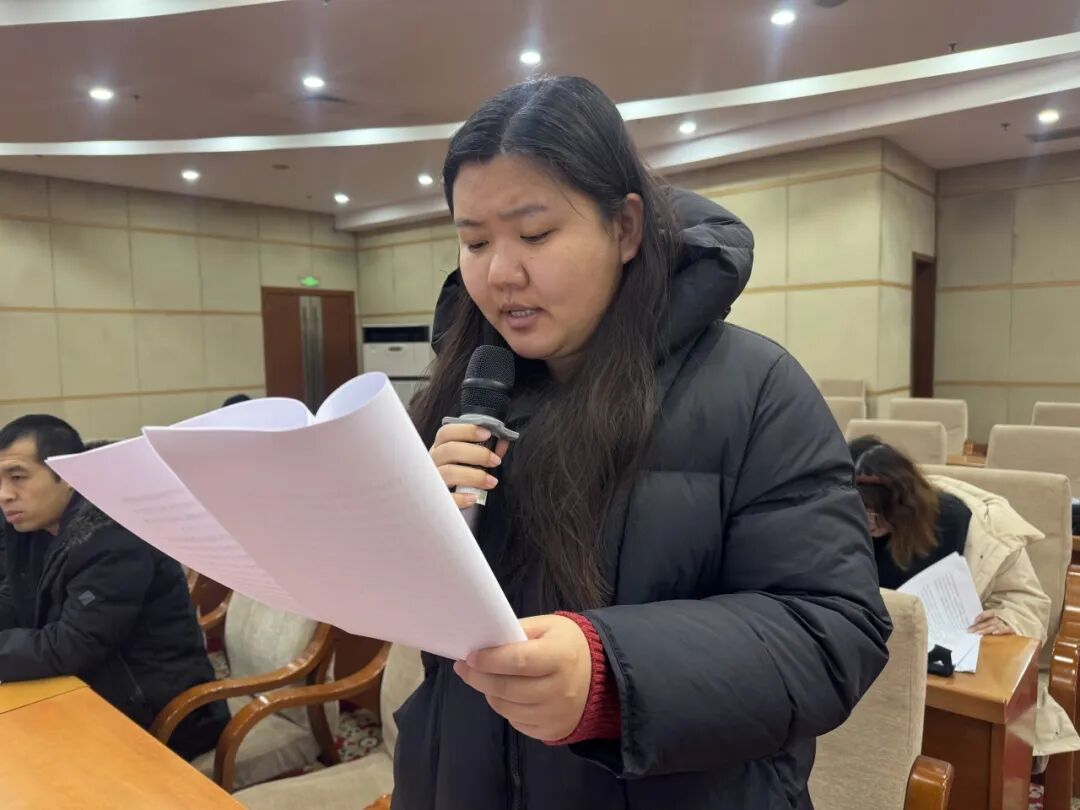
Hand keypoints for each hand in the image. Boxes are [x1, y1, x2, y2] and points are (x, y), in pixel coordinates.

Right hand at [429, 423, 508, 509]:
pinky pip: (446, 497)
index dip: (466, 430)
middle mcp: (434, 462)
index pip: (447, 432)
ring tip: (492, 482)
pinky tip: (474, 497)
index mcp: (440, 448)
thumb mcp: (470, 461)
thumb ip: (486, 449)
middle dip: (477, 453)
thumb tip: (502, 442)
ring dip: (474, 476)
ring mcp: (433, 480)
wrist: (441, 504)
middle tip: (495, 461)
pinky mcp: (436, 500)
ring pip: (449, 472)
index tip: (487, 434)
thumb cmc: (460, 476)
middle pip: (449, 450)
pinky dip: (461, 497)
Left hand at [454, 614, 591, 741]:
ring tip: (485, 679)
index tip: (470, 656)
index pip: (517, 661)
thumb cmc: (568, 645)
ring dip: (489, 693)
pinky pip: (516, 722)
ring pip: (507, 708)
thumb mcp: (548, 626)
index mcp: (560, 657)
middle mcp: (560, 690)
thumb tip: (485, 643)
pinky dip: (505, 708)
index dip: (489, 660)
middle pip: (507, 688)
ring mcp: (556, 715)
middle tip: (464, 668)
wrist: (603, 676)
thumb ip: (518, 630)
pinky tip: (506, 694)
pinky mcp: (552, 731)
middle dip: (478, 678)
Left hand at [969, 611, 1014, 635]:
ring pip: (995, 626)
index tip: (973, 621)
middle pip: (989, 621)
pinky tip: (994, 633)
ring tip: (978, 633)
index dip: (981, 616)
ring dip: (986, 629)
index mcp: (1000, 612)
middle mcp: (1003, 616)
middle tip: (970, 630)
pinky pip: (1007, 629)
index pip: (988, 613)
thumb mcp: (1005, 615)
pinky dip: (1001, 631)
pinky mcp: (1015, 628)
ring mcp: (1009, 622)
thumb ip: (994, 618)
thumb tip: (979, 622)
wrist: (1028, 618)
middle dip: (979, 626)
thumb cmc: (1015, 617)